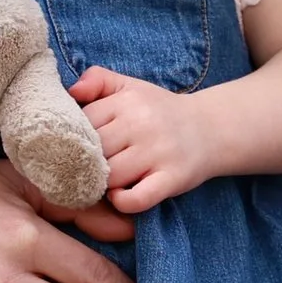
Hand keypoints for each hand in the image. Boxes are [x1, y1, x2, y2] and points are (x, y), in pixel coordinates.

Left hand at [70, 68, 218, 213]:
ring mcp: (159, 153)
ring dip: (102, 184)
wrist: (209, 129)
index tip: (81, 146)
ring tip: (104, 181)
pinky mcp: (173, 178)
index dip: (76, 138)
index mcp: (127, 101)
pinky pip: (137, 199)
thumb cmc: (160, 111)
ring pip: (110, 176)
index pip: (82, 123)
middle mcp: (142, 124)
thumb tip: (72, 91)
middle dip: (86, 162)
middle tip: (88, 168)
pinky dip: (122, 202)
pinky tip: (119, 196)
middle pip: (94, 151)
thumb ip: (98, 80)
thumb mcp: (130, 86)